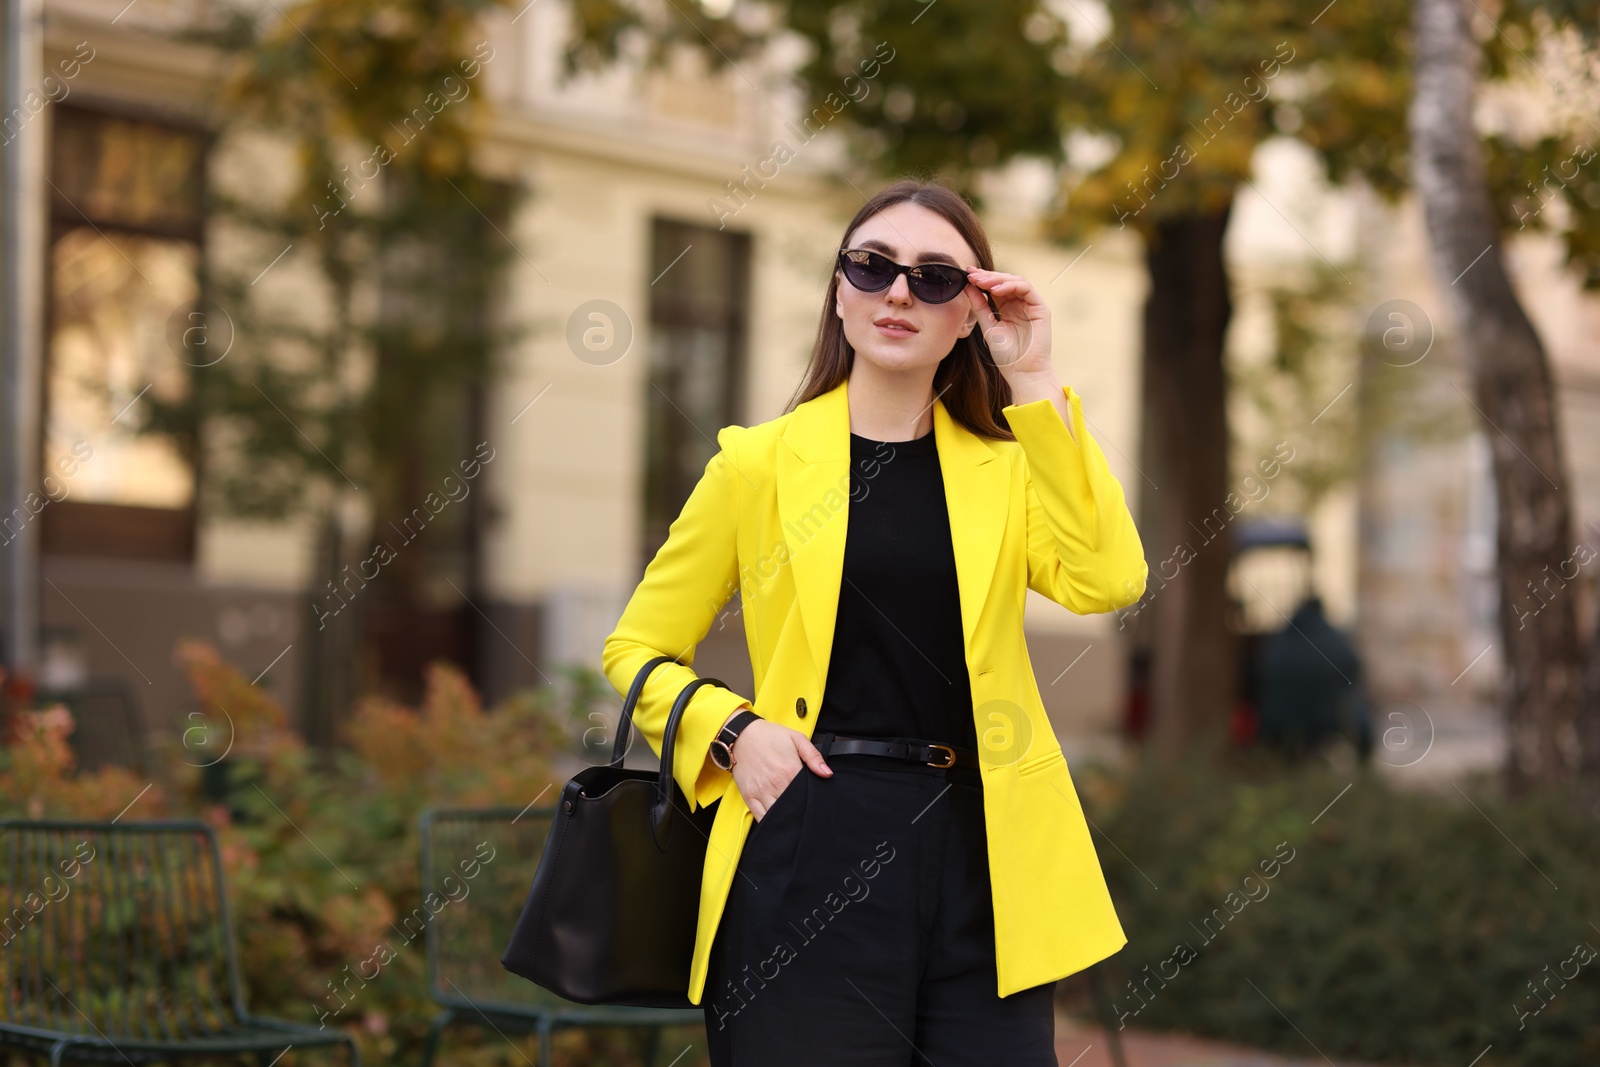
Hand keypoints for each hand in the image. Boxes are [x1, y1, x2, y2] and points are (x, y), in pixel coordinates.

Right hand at [728, 717, 831, 819]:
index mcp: (790, 770)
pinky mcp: (750, 797)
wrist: (742, 736)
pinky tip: (778, 820)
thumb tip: (827, 774)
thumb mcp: (797, 738)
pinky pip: (762, 818)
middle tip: (806, 810)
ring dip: (787, 818)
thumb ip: (814, 756)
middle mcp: (776, 784)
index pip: (808, 794)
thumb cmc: (769, 737)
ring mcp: (762, 792)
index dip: (814, 799)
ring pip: (779, 816)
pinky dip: (771, 823)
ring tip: (793, 816)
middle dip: (802, 810)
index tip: (816, 800)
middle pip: (794, 807)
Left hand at [963, 266, 1053, 382]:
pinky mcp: (1040, 308)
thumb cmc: (1007, 355)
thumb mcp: (988, 327)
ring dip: (998, 279)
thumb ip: (980, 307)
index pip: (994, 287)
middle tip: (972, 275)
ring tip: (982, 281)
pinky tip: (996, 290)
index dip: (981, 279)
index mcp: (1007, 308)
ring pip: (1016, 281)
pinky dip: (1011, 286)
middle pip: (1004, 281)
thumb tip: (968, 287)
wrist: (1023, 373)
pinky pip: (1026, 289)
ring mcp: (1031, 305)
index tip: (966, 274)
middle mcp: (1019, 304)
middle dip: (987, 276)